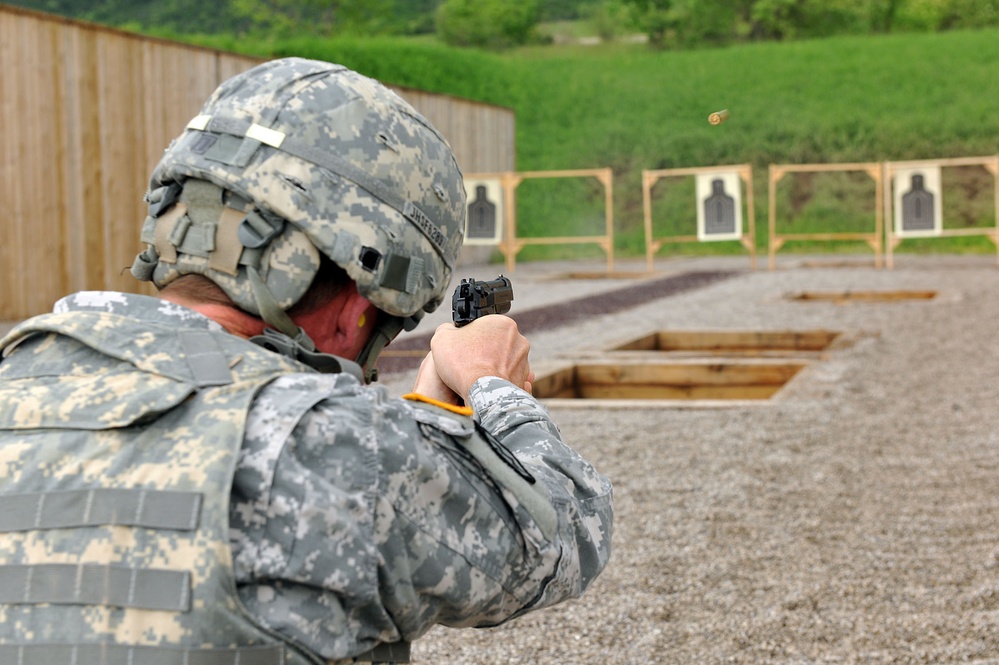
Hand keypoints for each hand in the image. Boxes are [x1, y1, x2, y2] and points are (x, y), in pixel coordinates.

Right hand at [412, 316, 532, 403]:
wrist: (481, 393)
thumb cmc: (463, 364)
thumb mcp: (443, 337)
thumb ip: (447, 330)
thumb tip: (450, 332)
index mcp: (503, 324)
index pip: (484, 327)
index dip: (470, 337)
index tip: (462, 346)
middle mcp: (519, 340)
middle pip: (495, 344)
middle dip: (483, 352)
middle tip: (467, 362)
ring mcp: (524, 362)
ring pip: (503, 363)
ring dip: (491, 368)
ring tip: (475, 376)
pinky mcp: (523, 381)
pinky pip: (508, 380)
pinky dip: (498, 383)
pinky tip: (486, 386)